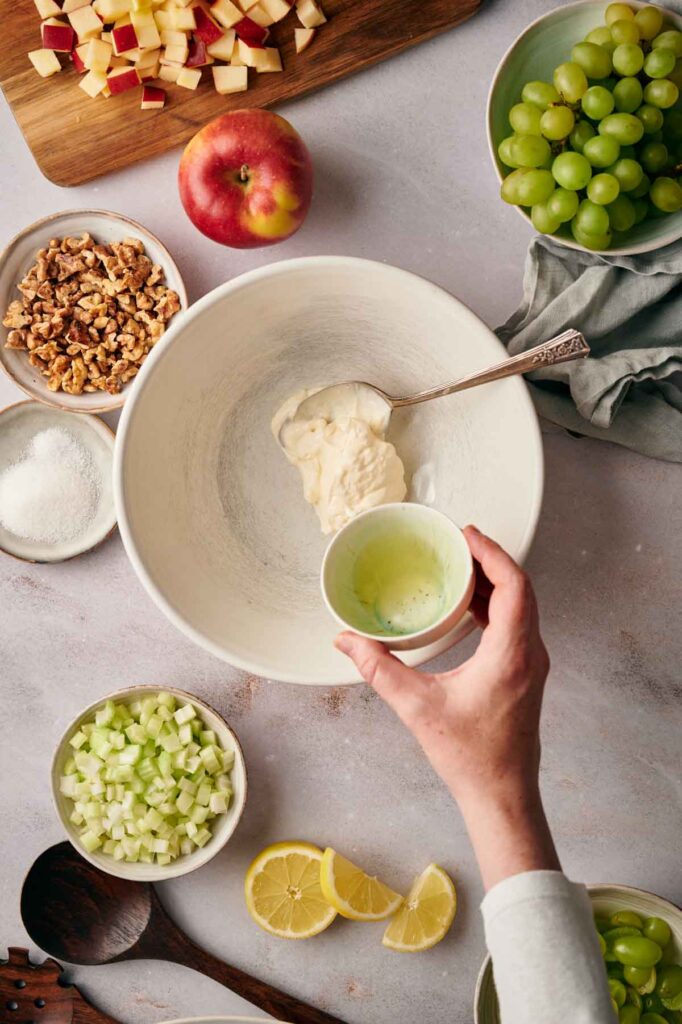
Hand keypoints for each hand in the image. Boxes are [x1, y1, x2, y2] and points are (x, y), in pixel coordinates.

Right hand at [335, 525, 559, 889]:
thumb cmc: (469, 756)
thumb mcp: (417, 707)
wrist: (501, 795)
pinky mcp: (526, 673)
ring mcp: (532, 663)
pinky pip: (516, 624)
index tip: (466, 534)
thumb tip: (346, 640)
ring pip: (520, 606)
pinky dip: (494, 605)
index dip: (492, 553)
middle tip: (457, 542)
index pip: (514, 585)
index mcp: (512, 654)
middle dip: (490, 560)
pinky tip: (467, 605)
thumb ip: (379, 669)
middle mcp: (531, 653)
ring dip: (493, 582)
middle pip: (520, 588)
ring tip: (459, 565)